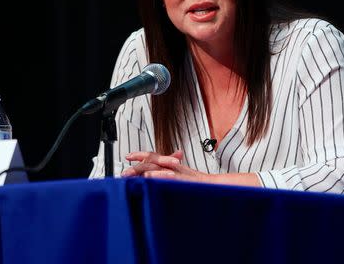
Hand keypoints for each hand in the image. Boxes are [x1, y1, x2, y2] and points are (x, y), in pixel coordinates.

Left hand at [122, 150, 261, 186]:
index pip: (154, 156)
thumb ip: (170, 176)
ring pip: (158, 167)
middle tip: (123, 172)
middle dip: (136, 165)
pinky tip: (148, 178)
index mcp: (173, 165)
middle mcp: (174, 166)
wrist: (219, 187)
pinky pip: (169, 177)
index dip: (140, 155)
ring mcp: (179, 172)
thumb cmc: (201, 186)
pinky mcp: (184, 180)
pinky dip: (159, 177)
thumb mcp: (183, 179)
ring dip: (142, 170)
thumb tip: (156, 179)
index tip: (127, 156)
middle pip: (152, 160)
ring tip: (129, 174)